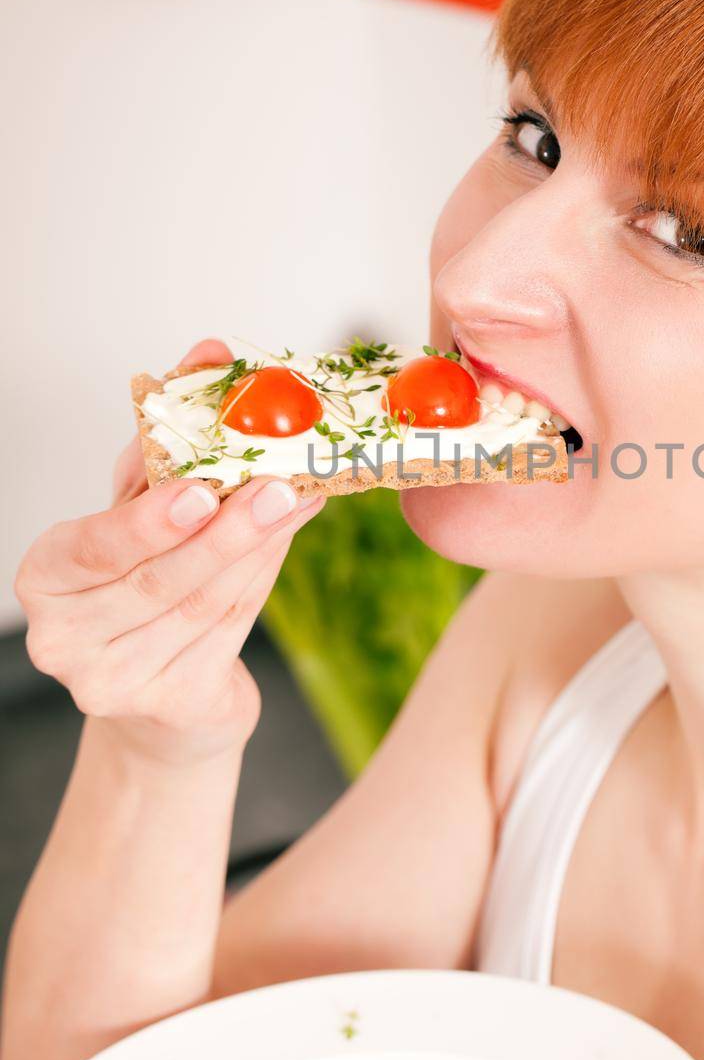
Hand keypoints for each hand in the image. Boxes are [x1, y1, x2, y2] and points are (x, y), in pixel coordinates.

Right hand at [15, 339, 324, 760]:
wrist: (161, 686)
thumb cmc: (145, 574)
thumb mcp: (143, 503)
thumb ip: (168, 434)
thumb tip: (210, 356)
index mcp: (47, 576)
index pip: (95, 547)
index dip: (149, 521)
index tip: (199, 488)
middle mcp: (66, 637)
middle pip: (159, 580)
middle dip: (228, 530)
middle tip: (278, 486)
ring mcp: (116, 682)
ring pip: (203, 604)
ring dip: (260, 546)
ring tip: (300, 498)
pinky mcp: (172, 703)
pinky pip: (229, 631)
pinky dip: (264, 577)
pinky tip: (289, 535)